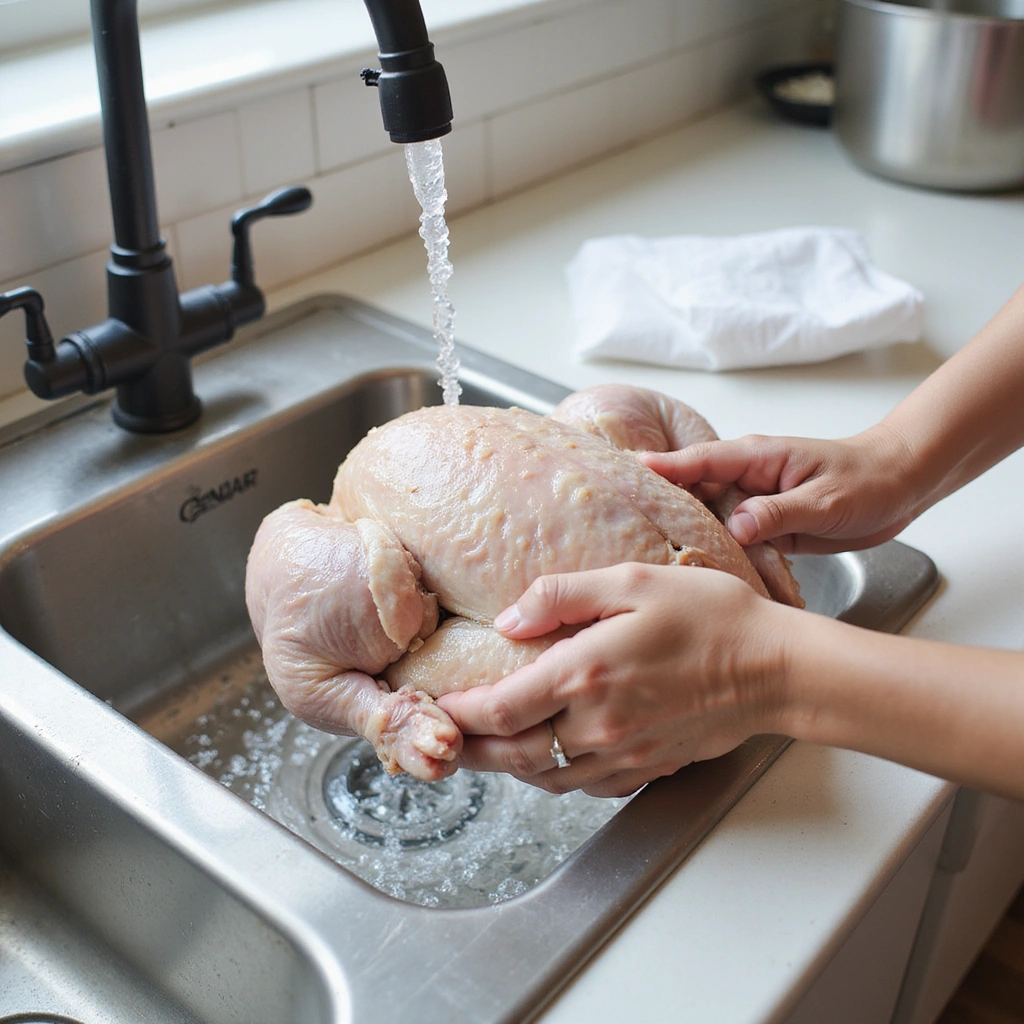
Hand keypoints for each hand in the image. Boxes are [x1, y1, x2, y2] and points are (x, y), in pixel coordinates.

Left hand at [436, 563, 788, 797]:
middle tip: (445, 739)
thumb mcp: (630, 581)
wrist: (773, 667)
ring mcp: (622, 753)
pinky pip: (584, 785)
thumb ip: (561, 595)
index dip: (458, 712)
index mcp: (584, 673)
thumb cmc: (708, 615)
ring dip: (509, 767)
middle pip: (512, 754)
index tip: (437, 704)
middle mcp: (596, 724)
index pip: (497, 709)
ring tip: (487, 749)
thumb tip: (507, 620)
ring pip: (545, 777)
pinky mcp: (645, 768)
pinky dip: (555, 776)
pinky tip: (549, 757)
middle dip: (471, 750)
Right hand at [639, 424, 919, 554]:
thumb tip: (736, 526)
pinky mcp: (764, 528)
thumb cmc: (868, 480)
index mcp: (757, 458)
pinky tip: (700, 576)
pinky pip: (732, 542)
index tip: (629, 474)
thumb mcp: (824, 500)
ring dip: (690, 539)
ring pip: (709, 522)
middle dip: (662, 508)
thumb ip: (778, 512)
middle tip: (624, 530)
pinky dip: (718, 557)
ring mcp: (753, 504)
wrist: (900, 486)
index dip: (664, 469)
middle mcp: (747, 479)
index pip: (700, 461)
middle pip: (694, 493)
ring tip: (654, 562)